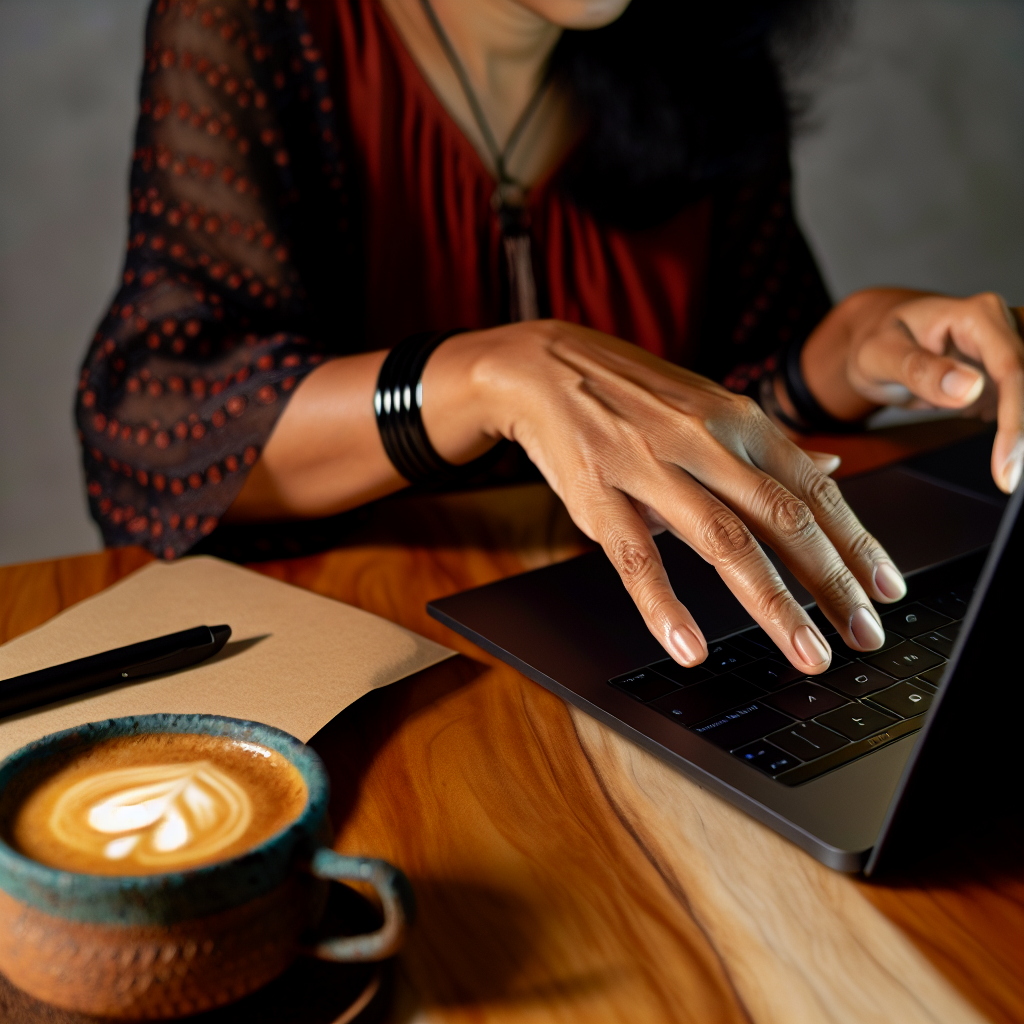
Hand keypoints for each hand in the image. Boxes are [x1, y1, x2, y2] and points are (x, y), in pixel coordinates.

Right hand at [423, 321, 907, 672]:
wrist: (545, 367)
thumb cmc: (633, 393)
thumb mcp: (709, 405)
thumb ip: (768, 446)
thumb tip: (833, 469)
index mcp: (738, 420)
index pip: (814, 489)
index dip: (857, 543)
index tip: (887, 591)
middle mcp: (704, 441)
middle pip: (783, 519)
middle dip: (833, 582)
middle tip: (866, 637)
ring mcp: (651, 468)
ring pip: (724, 542)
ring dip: (774, 604)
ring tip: (808, 654)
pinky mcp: (600, 495)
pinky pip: (638, 558)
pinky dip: (666, 607)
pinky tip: (691, 648)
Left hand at [804, 289, 1023, 493]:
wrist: (881, 339)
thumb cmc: (877, 341)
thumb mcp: (881, 356)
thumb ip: (920, 370)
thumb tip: (968, 387)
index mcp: (976, 316)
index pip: (1011, 369)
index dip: (1015, 422)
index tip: (1006, 467)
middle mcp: (1003, 325)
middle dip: (1022, 433)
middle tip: (1006, 476)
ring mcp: (1010, 347)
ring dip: (1020, 431)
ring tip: (1004, 466)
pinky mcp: (1009, 371)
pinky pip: (1021, 400)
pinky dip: (1015, 428)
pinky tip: (999, 445)